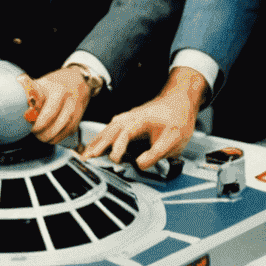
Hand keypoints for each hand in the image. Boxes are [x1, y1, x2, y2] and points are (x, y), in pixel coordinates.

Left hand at [24, 66, 92, 142]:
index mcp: (58, 90)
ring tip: (41, 136)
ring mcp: (76, 111)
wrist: (79, 80)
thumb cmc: (58, 81)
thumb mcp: (43, 82)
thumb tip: (17, 104)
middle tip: (35, 133)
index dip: (39, 125)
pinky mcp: (79, 119)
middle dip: (43, 134)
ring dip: (51, 138)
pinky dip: (58, 137)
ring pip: (64, 131)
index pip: (49, 113)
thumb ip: (31, 93)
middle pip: (57, 125)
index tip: (31, 127)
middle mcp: (69, 101)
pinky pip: (68, 133)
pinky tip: (51, 136)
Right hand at [81, 65, 208, 168]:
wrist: (180, 101)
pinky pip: (110, 131)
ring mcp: (127, 119)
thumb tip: (140, 164)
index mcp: (139, 120)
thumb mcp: (173, 139)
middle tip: (86, 159)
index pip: (123, 133)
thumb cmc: (177, 117)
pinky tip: (97, 146)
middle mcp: (129, 118)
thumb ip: (156, 153)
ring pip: (107, 131)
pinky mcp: (127, 122)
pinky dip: (101, 139)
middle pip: (108, 131)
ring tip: (86, 155)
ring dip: (96, 143)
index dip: (118, 147)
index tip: (116, 160)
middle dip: (96, 145)